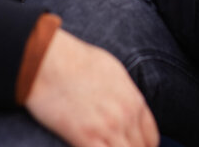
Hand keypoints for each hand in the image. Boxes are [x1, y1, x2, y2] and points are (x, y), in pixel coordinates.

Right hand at [25, 28, 158, 146]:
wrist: (48, 61)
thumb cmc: (75, 60)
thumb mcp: (113, 71)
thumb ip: (125, 94)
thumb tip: (127, 108)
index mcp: (133, 100)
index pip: (150, 138)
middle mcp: (125, 117)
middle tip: (114, 146)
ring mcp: (107, 129)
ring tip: (101, 146)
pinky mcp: (85, 138)